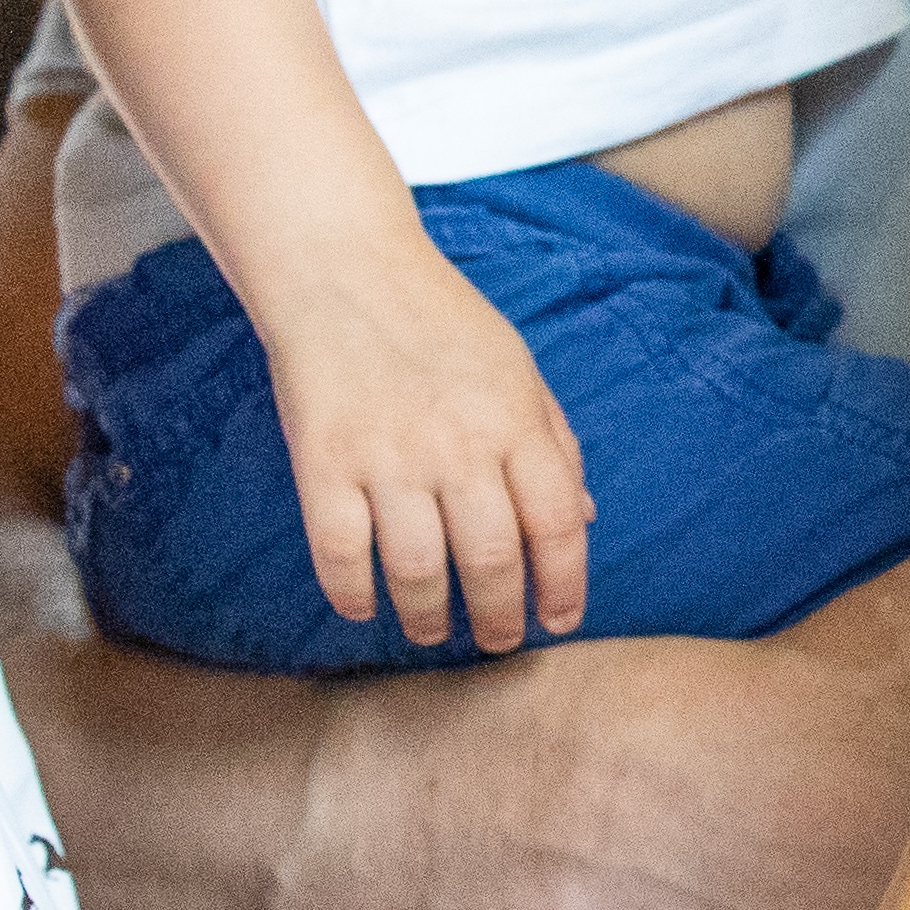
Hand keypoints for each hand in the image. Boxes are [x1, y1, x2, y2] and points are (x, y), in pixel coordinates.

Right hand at [252, 232, 593, 652]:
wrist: (345, 269)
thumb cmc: (442, 321)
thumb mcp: (518, 369)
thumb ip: (554, 443)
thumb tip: (584, 519)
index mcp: (513, 420)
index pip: (556, 524)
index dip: (564, 585)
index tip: (558, 620)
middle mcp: (457, 444)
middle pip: (491, 560)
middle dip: (499, 616)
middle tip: (497, 640)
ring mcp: (387, 456)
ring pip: (417, 570)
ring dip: (428, 617)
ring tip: (432, 629)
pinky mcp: (324, 462)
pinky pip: (340, 553)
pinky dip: (353, 594)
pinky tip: (365, 606)